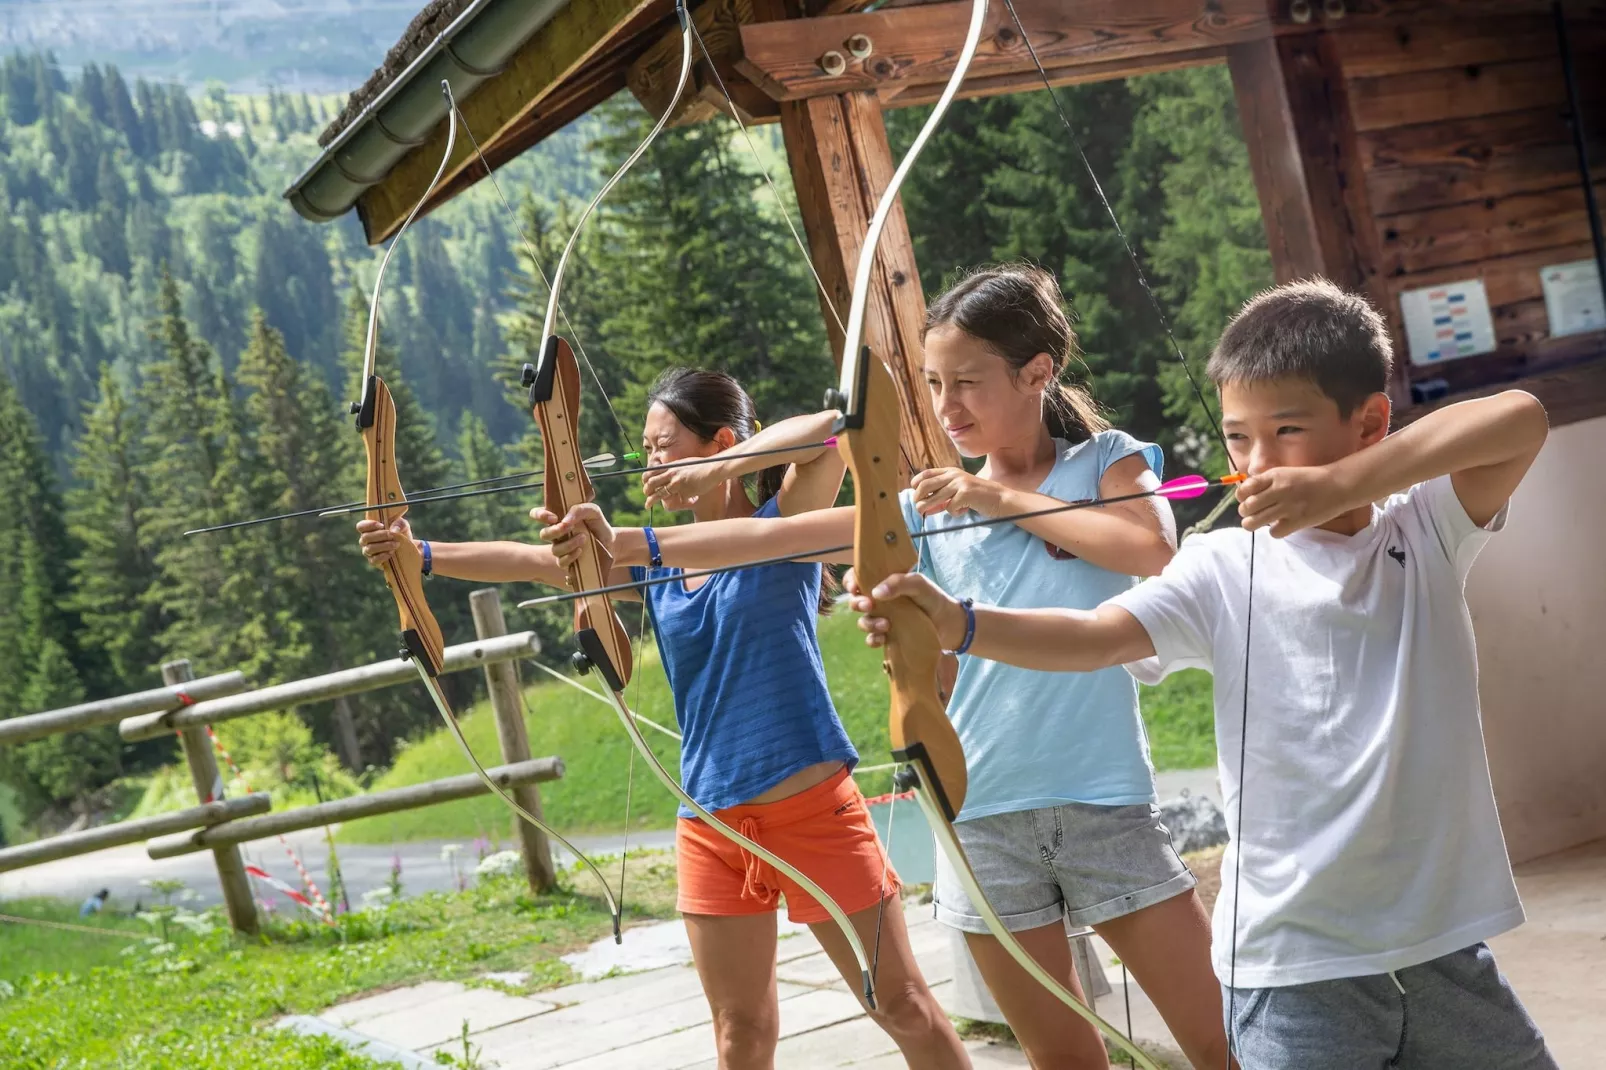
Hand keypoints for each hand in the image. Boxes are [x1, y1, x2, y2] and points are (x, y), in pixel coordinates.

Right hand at [356, 517, 411, 567]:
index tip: (382, 525)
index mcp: (368, 529)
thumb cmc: (400, 532)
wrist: (406, 547)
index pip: (361, 526)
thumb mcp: (402, 525)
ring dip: (384, 546)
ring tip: (396, 544)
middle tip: (392, 535)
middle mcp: (365, 540)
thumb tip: (394, 530)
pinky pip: (373, 560)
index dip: (369, 525)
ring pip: (369, 549)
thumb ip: (399, 524)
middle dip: (380, 535)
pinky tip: (391, 553)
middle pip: (365, 537)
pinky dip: (383, 556)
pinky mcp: (373, 562)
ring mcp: (367, 552)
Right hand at [533, 503, 614, 567]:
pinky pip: (562, 563)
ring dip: (568, 544)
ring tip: (583, 538)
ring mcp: (561, 549)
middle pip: (544, 534)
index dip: (540, 515)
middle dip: (555, 531)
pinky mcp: (568, 562)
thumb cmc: (598, 524)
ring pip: (555, 550)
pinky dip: (570, 557)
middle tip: (568, 526)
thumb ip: (580, 510)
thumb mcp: (593, 511)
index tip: (554, 518)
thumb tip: (565, 521)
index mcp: (558, 519)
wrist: (611, 542)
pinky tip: (580, 551)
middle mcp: (557, 535)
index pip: (537, 514)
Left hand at [642, 457, 721, 510]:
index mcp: (671, 466)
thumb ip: (675, 470)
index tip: (645, 485)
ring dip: (651, 500)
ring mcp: (677, 483)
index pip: (651, 472)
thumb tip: (667, 476)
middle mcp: (672, 474)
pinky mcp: (685, 491)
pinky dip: (683, 501)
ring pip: (659, 493)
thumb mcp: (684, 464)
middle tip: (646, 495)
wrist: (713, 468)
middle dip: (646, 491)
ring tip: (647, 505)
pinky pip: (679, 499)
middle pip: (651, 483)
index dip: (645, 480)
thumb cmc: (701, 465)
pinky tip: (691, 501)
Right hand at [845, 568, 967, 649]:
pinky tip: (883, 638)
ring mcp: (884, 619)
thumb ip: (899, 583)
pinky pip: (872, 639)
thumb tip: (875, 593)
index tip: (854, 587)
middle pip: (856, 601)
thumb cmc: (934, 599)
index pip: (859, 578)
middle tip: (869, 605)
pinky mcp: (889, 637)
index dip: (851, 582)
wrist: (950, 625)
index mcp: (885, 583)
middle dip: (857, 603)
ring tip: (885, 625)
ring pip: (863, 621)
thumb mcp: (919, 584)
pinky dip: (873, 640)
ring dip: (868, 623)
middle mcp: (881, 601)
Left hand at [909, 467, 1006, 517]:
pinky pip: (950, 507)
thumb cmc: (978, 497)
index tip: (915, 495)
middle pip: (925, 485)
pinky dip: (953, 513)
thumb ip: (942, 494)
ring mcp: (960, 483)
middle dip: (918, 498)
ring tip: (925, 513)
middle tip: (918, 509)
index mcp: (951, 471)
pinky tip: (964, 510)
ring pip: (934, 498)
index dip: (916, 484)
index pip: (926, 474)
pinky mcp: (965, 494)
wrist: (1000, 499)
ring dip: (927, 508)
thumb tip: (922, 505)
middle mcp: (954, 474)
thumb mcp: (958, 490)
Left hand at [1236, 466, 1354, 536]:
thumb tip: (1245, 493)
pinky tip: (1280, 526)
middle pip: (1246, 507)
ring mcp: (1287, 507)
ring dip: (1253, 524)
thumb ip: (1267, 482)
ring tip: (1259, 522)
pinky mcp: (1297, 521)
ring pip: (1254, 522)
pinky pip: (1273, 532)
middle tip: (1253, 513)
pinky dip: (1275, 531)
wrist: (1338, 485)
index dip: (1241, 497)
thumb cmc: (1309, 479)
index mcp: (1274, 476)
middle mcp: (1278, 490)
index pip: (1244, 488)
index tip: (1247, 499)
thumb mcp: (1286, 473)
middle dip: (1246, 512)